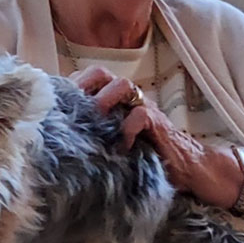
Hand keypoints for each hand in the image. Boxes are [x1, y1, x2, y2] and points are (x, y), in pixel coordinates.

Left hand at [70, 66, 243, 208]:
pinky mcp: (158, 124)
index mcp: (113, 102)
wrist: (191, 169)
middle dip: (83, 84)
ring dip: (104, 100)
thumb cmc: (147, 158)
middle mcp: (127, 100)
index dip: (68, 86)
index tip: (52, 101)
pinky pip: (140, 114)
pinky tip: (121, 146)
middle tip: (70, 106)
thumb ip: (95, 137)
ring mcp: (143, 108)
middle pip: (100, 73)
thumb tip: (59, 143)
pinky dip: (127, 128)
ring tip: (95, 120)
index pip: (86, 80)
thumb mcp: (115, 146)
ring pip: (122, 85)